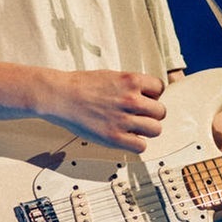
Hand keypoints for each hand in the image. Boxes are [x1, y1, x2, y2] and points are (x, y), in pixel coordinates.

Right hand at [43, 70, 166, 151]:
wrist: (61, 96)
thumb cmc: (81, 85)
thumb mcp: (111, 75)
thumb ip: (130, 85)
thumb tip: (145, 94)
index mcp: (131, 81)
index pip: (160, 88)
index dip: (154, 95)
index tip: (147, 99)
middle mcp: (131, 99)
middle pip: (161, 111)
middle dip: (152, 114)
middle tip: (141, 115)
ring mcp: (123, 119)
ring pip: (155, 129)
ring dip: (147, 129)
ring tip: (135, 127)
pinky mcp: (114, 137)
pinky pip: (141, 146)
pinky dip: (136, 144)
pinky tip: (127, 137)